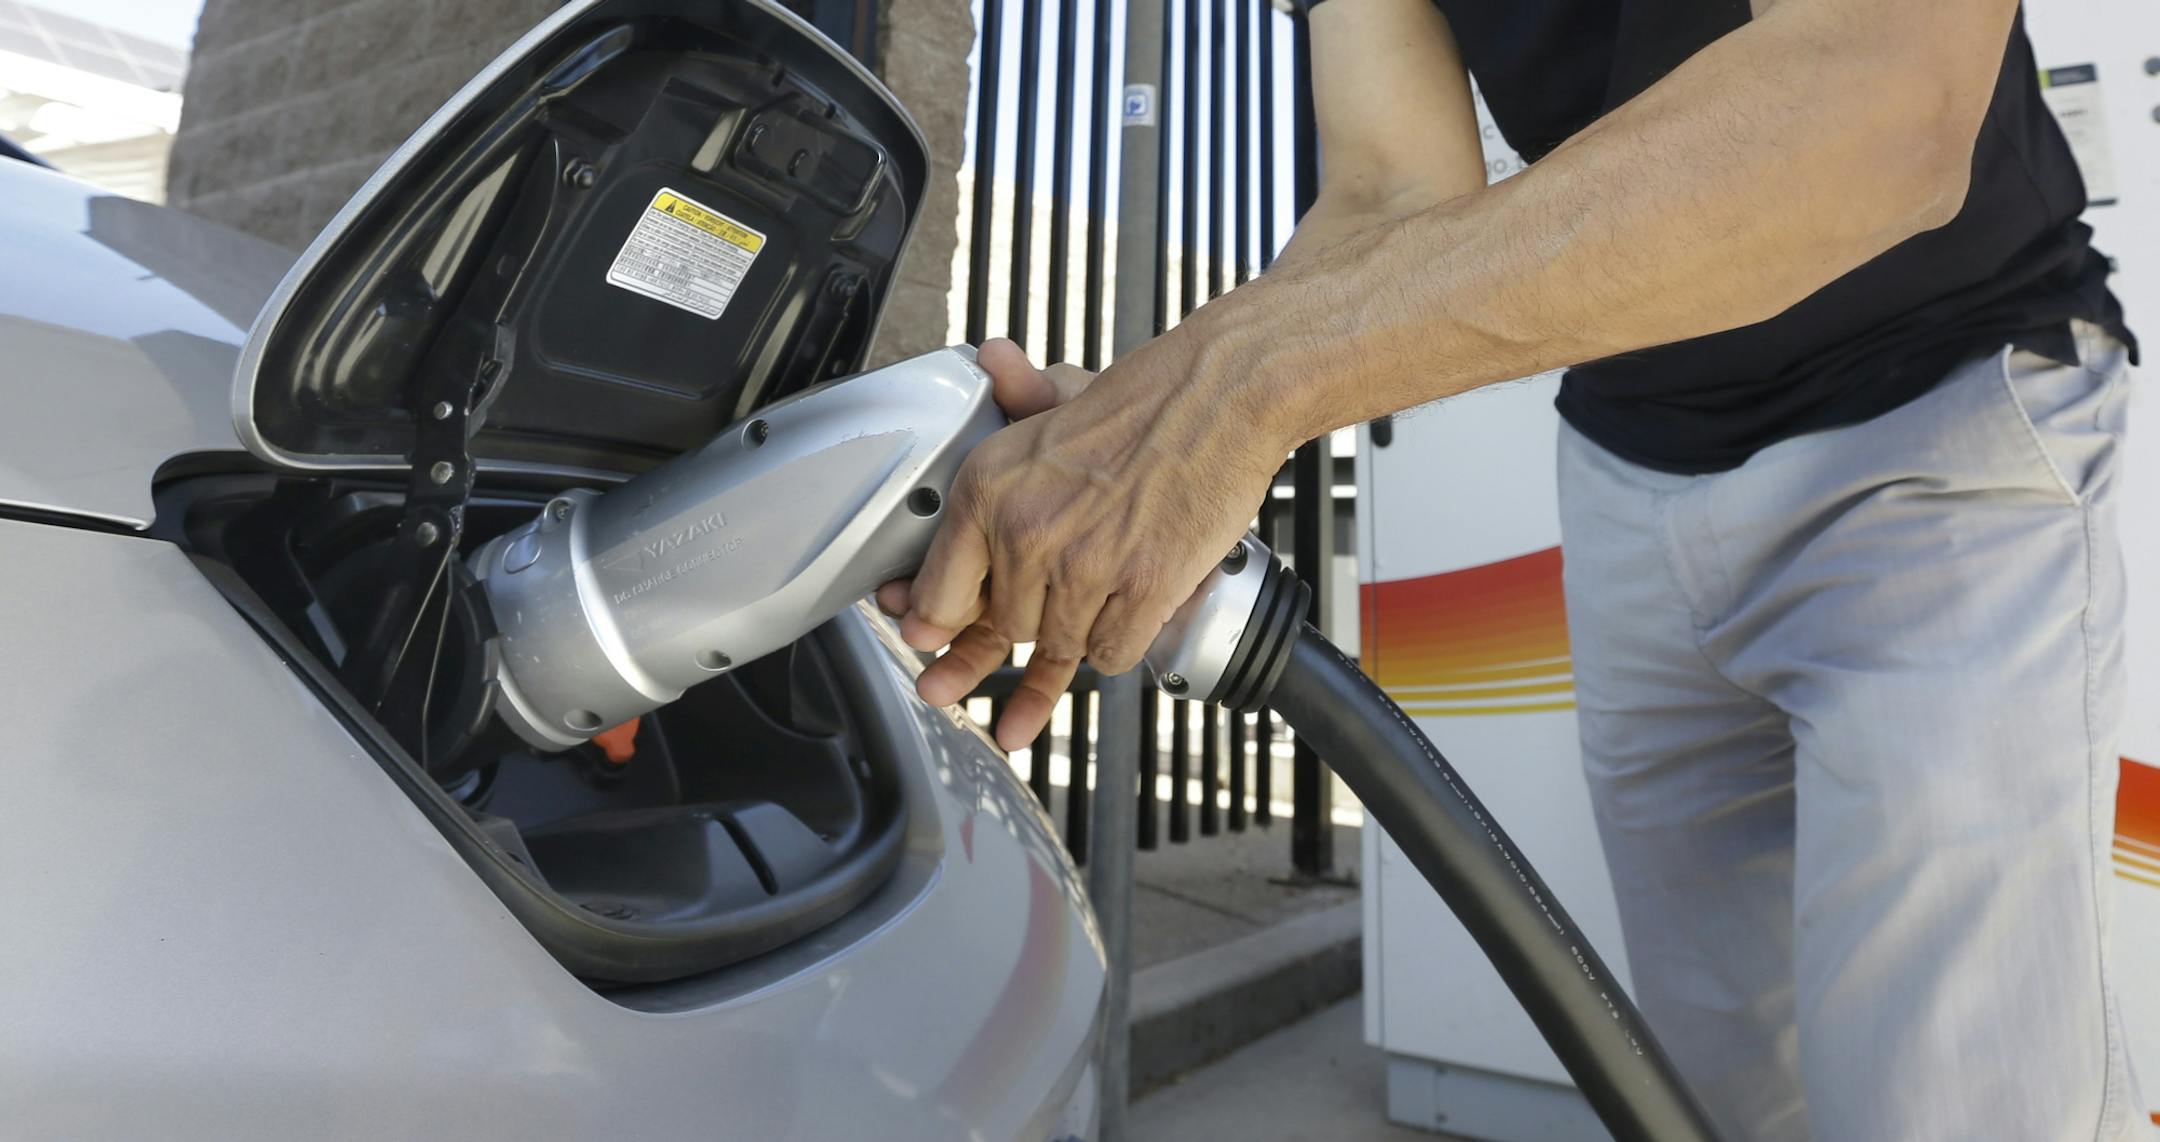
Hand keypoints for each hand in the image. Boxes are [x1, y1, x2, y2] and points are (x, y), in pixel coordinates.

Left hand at [882, 330, 1282, 750]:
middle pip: (1007, 628)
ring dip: (1083, 629)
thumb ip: (1000, 438)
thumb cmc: (1143, 403)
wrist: (1219, 395)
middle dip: (1033, 620)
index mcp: (987, 488)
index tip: (936, 648)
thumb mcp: (1048, 407)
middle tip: (1067, 590)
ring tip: (1110, 584)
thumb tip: (975, 404)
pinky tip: (1135, 604)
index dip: (940, 628)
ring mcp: (1084, 566)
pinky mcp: (1143, 589)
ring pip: (1060, 647)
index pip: (941, 594)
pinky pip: (1112, 654)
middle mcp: (1025, 531)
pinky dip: (1123, 640)